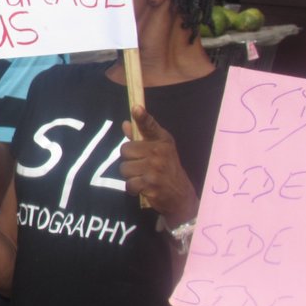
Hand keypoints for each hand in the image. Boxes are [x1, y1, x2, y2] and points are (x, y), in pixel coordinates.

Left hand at [120, 106, 198, 225]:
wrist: (181, 196)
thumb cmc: (168, 169)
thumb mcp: (159, 151)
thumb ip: (140, 138)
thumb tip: (125, 124)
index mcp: (162, 141)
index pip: (149, 126)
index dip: (142, 117)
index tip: (136, 108)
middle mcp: (159, 152)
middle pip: (125, 150)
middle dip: (129, 160)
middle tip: (141, 166)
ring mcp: (155, 169)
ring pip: (124, 168)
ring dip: (130, 176)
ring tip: (142, 177)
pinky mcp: (150, 184)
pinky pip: (129, 184)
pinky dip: (133, 188)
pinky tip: (142, 187)